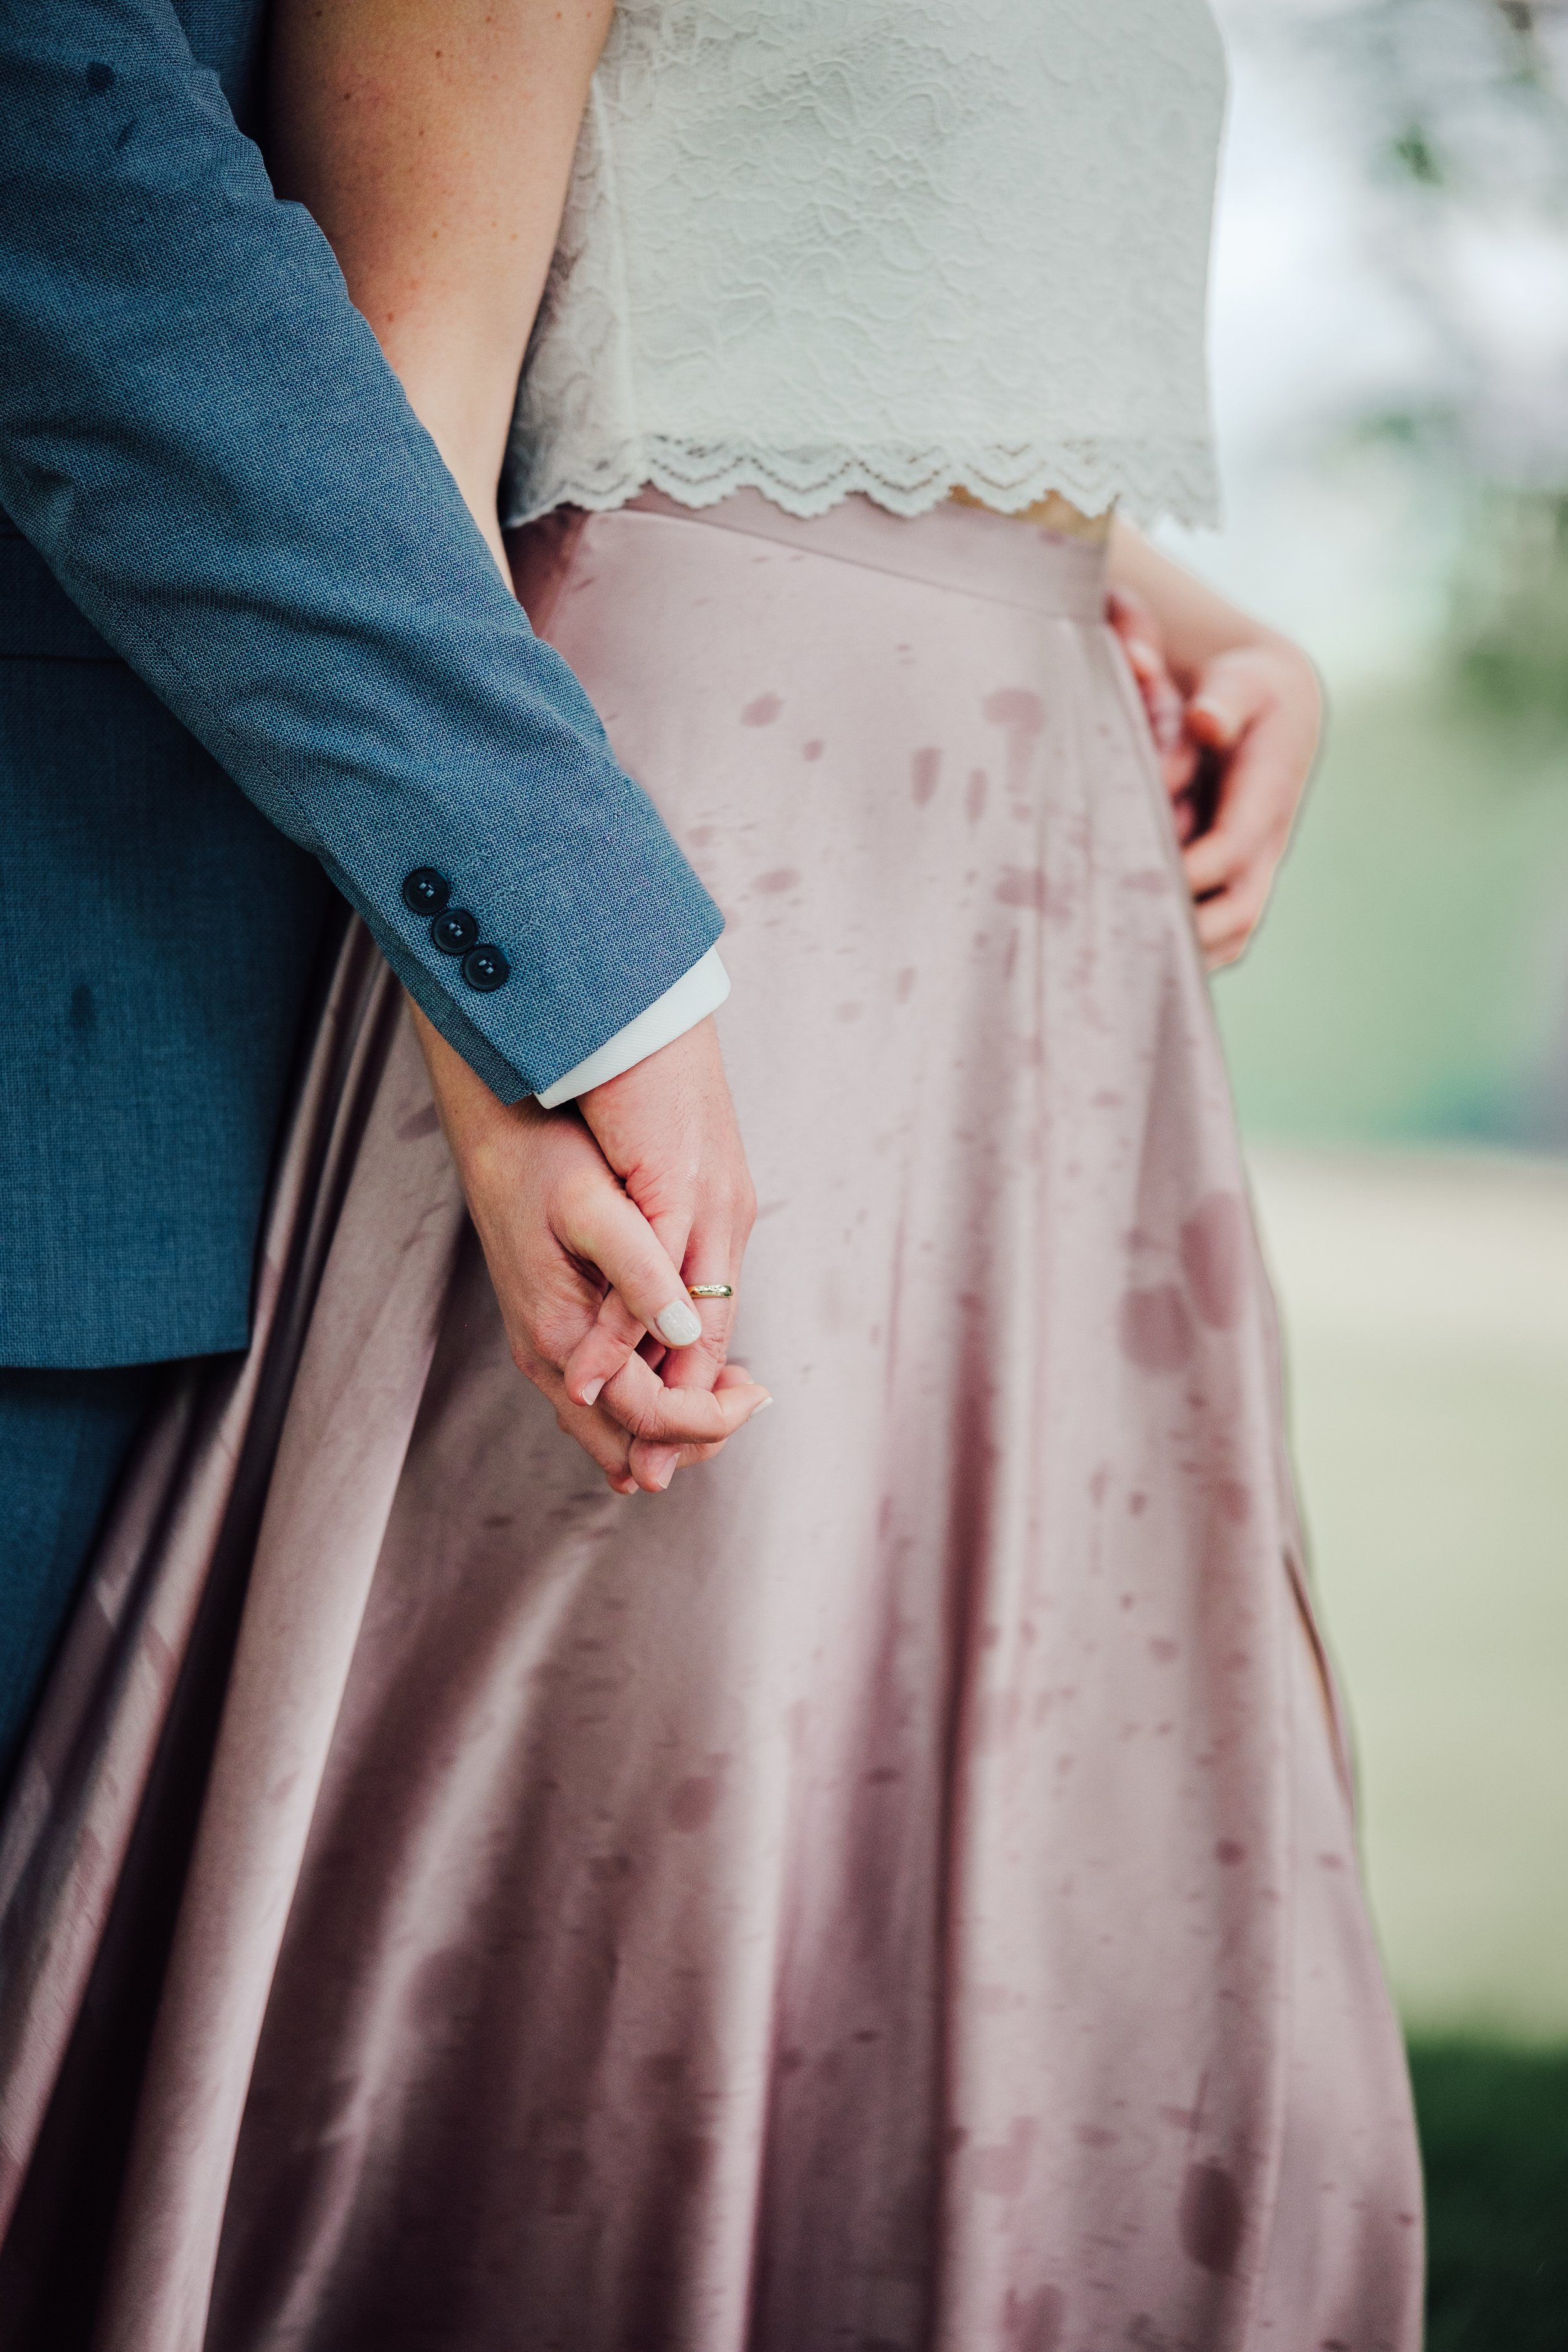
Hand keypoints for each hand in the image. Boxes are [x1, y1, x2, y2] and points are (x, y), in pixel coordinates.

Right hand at [410, 1004, 767, 1495]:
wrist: (490, 1132)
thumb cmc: (542, 1159)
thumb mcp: (594, 1207)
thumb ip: (640, 1275)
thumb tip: (687, 1338)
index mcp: (562, 1335)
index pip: (650, 1418)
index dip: (711, 1418)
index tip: (759, 1392)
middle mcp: (547, 1360)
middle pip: (629, 1447)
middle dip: (696, 1435)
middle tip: (749, 1395)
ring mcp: (542, 1353)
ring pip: (612, 1431)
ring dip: (673, 1423)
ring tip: (729, 1385)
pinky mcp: (548, 1335)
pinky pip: (601, 1400)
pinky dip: (647, 1402)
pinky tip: (684, 1364)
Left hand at [1107, 590, 1320, 968]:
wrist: (1272, 706)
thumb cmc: (1246, 690)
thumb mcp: (1241, 681)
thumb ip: (1222, 701)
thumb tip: (1203, 721)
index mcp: (1267, 797)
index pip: (1229, 851)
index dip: (1186, 874)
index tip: (1131, 885)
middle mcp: (1265, 844)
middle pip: (1238, 912)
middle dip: (1187, 934)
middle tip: (1121, 947)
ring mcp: (1254, 868)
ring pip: (1231, 934)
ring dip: (1186, 956)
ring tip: (1124, 972)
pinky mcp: (1238, 880)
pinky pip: (1221, 935)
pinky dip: (1189, 955)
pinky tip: (1138, 966)